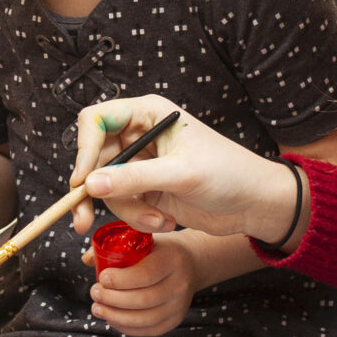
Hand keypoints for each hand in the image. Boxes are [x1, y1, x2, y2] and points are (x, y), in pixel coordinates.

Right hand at [69, 96, 304, 245]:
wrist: (254, 204)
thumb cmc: (229, 174)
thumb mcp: (182, 174)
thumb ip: (135, 177)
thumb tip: (91, 184)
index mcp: (148, 114)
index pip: (96, 120)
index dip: (83, 149)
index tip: (82, 181)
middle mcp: (139, 135)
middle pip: (93, 158)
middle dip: (93, 192)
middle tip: (81, 220)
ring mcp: (141, 164)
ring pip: (105, 187)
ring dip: (127, 210)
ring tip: (158, 221)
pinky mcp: (145, 189)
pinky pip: (122, 205)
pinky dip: (137, 218)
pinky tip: (164, 223)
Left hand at [85, 235, 196, 335]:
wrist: (190, 264)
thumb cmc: (158, 250)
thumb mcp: (143, 240)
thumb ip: (116, 247)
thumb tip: (87, 258)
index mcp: (172, 259)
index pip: (146, 274)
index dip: (120, 280)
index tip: (102, 278)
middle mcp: (180, 285)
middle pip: (143, 300)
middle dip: (113, 299)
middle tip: (94, 293)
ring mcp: (179, 306)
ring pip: (144, 319)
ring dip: (115, 316)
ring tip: (97, 308)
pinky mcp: (174, 321)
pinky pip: (147, 330)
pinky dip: (125, 327)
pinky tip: (111, 318)